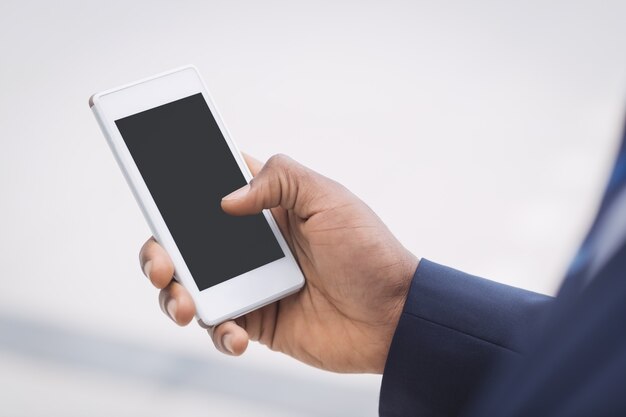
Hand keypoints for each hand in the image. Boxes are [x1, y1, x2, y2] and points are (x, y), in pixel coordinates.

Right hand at [139, 154, 417, 372]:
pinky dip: (217, 332)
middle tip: (162, 262)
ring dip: (174, 296)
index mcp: (265, 207)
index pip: (208, 189)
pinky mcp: (256, 321)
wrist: (394, 315)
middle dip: (159, 251)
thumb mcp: (328, 197)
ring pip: (189, 287)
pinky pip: (218, 327)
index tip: (150, 182)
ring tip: (185, 305)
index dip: (175, 186)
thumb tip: (226, 200)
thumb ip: (279, 179)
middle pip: (183, 242)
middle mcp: (249, 244)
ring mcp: (249, 284)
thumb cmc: (368, 250)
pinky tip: (235, 334)